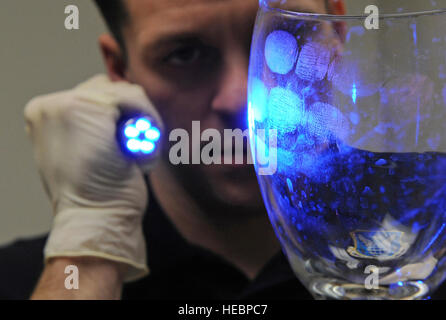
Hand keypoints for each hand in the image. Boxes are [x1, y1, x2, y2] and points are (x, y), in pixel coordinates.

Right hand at [24, 75, 160, 281]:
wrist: (94, 219)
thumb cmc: (96, 195)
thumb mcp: (86, 155)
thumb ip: (93, 127)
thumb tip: (123, 112)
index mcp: (46, 116)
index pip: (95, 95)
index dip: (122, 119)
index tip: (130, 149)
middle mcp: (50, 106)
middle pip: (112, 90)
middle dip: (133, 119)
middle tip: (137, 154)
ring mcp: (65, 104)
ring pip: (127, 94)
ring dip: (144, 124)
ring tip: (138, 158)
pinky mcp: (87, 108)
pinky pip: (135, 99)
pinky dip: (150, 123)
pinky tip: (143, 155)